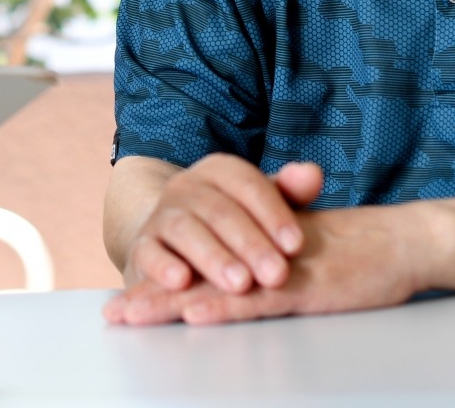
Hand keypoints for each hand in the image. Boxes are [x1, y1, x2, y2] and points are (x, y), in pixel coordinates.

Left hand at [105, 202, 432, 325]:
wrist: (405, 241)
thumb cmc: (357, 251)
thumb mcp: (301, 254)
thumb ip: (267, 265)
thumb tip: (239, 286)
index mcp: (254, 247)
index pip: (199, 264)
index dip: (160, 280)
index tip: (123, 299)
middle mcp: (259, 255)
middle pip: (195, 275)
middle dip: (151, 295)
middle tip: (112, 312)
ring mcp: (279, 270)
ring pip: (217, 287)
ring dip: (170, 302)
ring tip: (132, 315)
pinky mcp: (305, 288)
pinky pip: (258, 300)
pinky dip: (225, 305)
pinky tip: (195, 311)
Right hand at [122, 155, 322, 295]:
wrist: (173, 239)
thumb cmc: (233, 225)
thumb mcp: (262, 207)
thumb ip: (290, 192)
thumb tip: (313, 173)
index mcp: (218, 171)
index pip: (247, 184)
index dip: (273, 213)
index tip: (296, 245)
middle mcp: (186, 187)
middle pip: (219, 210)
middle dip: (250, 244)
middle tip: (276, 275)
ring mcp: (161, 216)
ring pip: (184, 230)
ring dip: (213, 257)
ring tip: (240, 283)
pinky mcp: (142, 246)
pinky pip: (148, 252)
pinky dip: (162, 266)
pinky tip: (182, 281)